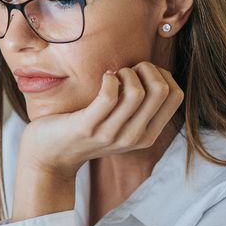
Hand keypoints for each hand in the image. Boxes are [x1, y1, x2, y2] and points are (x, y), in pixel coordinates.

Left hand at [19, 61, 184, 178]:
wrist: (49, 156)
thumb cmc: (86, 130)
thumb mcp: (121, 124)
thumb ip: (140, 107)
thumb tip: (155, 72)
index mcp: (147, 135)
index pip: (176, 96)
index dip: (163, 74)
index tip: (142, 73)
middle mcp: (134, 137)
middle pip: (161, 90)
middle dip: (147, 69)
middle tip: (126, 71)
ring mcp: (111, 134)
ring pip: (138, 92)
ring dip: (126, 73)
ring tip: (113, 75)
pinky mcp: (88, 128)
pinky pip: (109, 96)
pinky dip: (108, 80)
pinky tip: (103, 79)